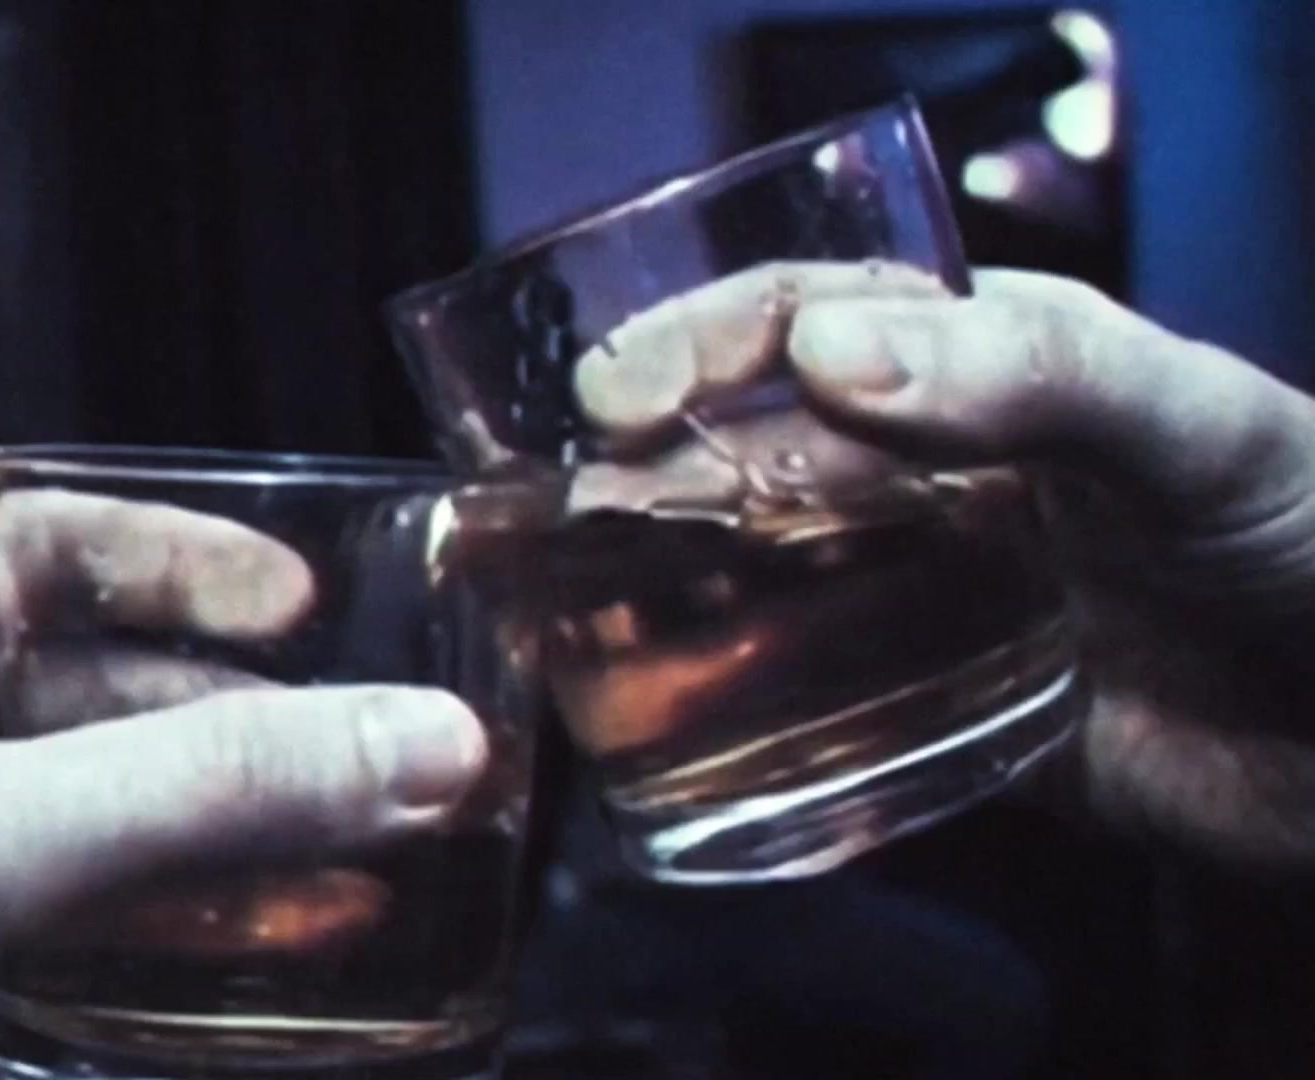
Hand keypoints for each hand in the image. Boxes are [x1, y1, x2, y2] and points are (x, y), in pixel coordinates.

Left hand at [0, 498, 485, 1079]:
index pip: (35, 548)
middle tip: (365, 757)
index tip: (306, 597)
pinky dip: (162, 946)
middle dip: (233, 735)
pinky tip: (258, 971)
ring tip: (353, 867)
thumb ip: (195, 793)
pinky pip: (57, 935)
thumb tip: (409, 741)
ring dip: (218, 850)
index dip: (177, 560)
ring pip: (84, 827)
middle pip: (88, 699)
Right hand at [573, 262, 1314, 866]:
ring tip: (580, 608)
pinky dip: (732, 699)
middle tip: (564, 514)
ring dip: (668, 576)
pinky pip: (810, 694)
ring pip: (763, 566)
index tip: (612, 393)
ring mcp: (932, 588)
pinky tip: (666, 711)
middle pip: (758, 445)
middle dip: (652, 467)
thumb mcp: (1200, 425)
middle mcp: (939, 468)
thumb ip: (1037, 375)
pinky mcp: (936, 700)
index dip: (699, 339)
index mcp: (988, 365)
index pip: (811, 316)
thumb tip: (826, 352)